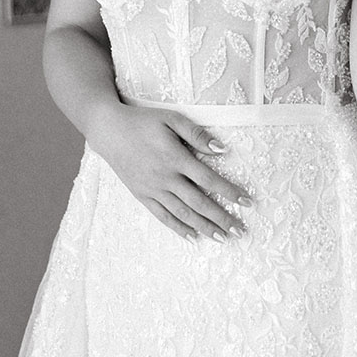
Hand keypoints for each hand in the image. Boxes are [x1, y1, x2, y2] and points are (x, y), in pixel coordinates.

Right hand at [92, 102, 251, 242]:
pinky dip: (178, 228)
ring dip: (204, 227)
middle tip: (240, 230)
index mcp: (175, 158)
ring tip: (221, 237)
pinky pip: (162, 216)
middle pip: (199, 203)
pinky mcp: (142, 196)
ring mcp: (153, 189)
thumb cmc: (143, 121)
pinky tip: (192, 236)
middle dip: (221, 218)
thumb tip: (222, 149)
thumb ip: (197, 135)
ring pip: (182, 214)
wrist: (109, 131)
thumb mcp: (172, 118)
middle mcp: (165, 178)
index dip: (230, 192)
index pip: (209, 180)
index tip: (247, 202)